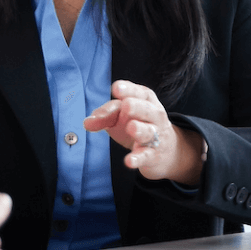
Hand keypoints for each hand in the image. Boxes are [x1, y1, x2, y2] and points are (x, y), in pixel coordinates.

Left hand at [84, 80, 204, 184]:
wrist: (164, 151)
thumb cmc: (137, 124)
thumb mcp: (121, 116)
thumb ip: (104, 115)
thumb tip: (86, 123)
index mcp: (145, 99)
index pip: (137, 92)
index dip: (127, 90)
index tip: (116, 88)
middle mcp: (154, 114)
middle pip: (145, 109)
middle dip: (136, 107)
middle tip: (126, 106)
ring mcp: (155, 135)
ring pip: (148, 131)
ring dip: (140, 129)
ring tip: (131, 127)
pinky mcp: (153, 155)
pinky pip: (146, 156)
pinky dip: (137, 158)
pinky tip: (128, 161)